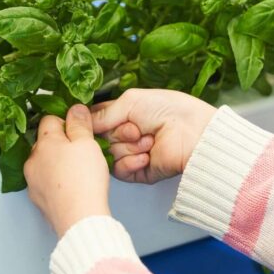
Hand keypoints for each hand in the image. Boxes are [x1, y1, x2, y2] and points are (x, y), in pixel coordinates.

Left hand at [24, 104, 110, 236]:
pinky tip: (72, 187)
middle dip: (62, 144)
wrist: (79, 218)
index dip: (67, 121)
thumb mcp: (87, 143)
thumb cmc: (84, 181)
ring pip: (45, 164)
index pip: (50, 119)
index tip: (79, 128)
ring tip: (79, 172)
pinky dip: (57, 182)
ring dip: (58, 164)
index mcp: (45, 142)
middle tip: (82, 151)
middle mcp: (33, 160)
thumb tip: (75, 108)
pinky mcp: (38, 199)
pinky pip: (46, 183)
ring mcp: (33, 181)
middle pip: (46, 142)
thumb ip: (79, 123)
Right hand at [91, 89, 215, 183]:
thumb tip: (81, 119)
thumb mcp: (130, 101)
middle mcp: (124, 135)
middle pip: (100, 139)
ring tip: (149, 140)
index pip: (94, 121)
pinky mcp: (138, 172)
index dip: (92, 122)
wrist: (192, 133)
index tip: (89, 120)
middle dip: (118, 133)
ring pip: (110, 155)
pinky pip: (120, 171)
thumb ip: (103, 113)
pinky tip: (146, 156)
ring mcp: (131, 154)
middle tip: (137, 128)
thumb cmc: (168, 109)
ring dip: (129, 147)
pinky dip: (131, 163)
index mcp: (122, 115)